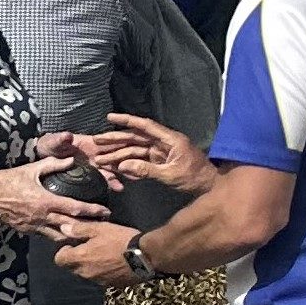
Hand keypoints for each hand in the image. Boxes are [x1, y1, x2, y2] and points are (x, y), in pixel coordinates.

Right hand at [0, 161, 104, 236]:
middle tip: (104, 225)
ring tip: (87, 233)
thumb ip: (52, 165)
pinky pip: (47, 236)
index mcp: (46, 201)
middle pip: (72, 226)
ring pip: (61, 236)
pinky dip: (59, 236)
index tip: (106, 211)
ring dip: (75, 235)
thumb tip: (71, 160)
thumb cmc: (8, 181)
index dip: (93, 211)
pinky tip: (65, 233)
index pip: (75, 208)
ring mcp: (35, 226)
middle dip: (89, 226)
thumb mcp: (30, 169)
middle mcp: (43, 217)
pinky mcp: (28, 231)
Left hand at [53, 221, 142, 285]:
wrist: (147, 256)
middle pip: (72, 268)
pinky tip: (114, 263)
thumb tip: (63, 229)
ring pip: (86, 273)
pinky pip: (101, 278)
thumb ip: (79, 230)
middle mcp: (86, 273)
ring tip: (103, 255)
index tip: (74, 244)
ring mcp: (99, 281)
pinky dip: (103, 272)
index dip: (64, 252)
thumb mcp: (99, 229)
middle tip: (89, 248)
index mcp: (80, 259)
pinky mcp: (112, 285)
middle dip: (77, 259)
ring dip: (90, 266)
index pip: (59, 260)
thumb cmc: (120, 240)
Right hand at [83, 113, 210, 194]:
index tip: (110, 117)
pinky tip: (116, 169)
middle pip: (136, 138)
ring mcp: (161, 152)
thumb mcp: (171, 175)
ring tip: (101, 160)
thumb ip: (146, 170)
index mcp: (170, 140)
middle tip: (96, 142)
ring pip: (135, 150)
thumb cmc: (195, 178)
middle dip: (115, 140)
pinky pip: (140, 161)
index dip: (127, 121)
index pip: (146, 126)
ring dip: (118, 155)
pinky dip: (128, 165)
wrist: (209, 187)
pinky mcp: (159, 161)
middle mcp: (164, 143)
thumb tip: (122, 166)